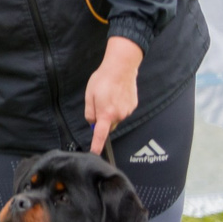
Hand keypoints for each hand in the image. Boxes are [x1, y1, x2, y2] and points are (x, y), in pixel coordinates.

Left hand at [84, 37, 144, 154]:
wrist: (121, 68)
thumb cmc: (102, 80)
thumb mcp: (89, 95)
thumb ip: (90, 112)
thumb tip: (92, 123)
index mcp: (106, 114)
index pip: (100, 134)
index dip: (97, 144)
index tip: (95, 152)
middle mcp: (119, 115)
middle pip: (108, 125)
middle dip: (103, 119)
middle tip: (99, 102)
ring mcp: (128, 111)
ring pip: (116, 117)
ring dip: (111, 111)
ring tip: (109, 95)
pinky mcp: (133, 106)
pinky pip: (123, 111)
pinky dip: (119, 106)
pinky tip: (117, 94)